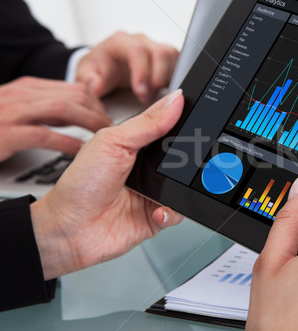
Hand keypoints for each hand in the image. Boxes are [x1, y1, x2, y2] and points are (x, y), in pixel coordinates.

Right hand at [0, 77, 111, 161]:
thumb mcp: (17, 110)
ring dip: (89, 122)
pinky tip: (80, 151)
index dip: (98, 105)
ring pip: (63, 109)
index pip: (75, 89)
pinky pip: (43, 136)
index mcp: (28, 89)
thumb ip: (46, 109)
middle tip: (110, 130)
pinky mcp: (5, 134)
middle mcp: (21, 95)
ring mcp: (12, 113)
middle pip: (74, 97)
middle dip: (98, 113)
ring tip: (102, 137)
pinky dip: (66, 143)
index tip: (107, 118)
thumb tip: (79, 113)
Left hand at [30, 89, 184, 279]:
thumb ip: (147, 123)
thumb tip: (175, 101)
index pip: (168, 124)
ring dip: (182, 186)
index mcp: (138, 142)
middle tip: (180, 160)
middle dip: (189, 157)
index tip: (196, 115)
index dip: (183, 118)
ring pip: (186, 183)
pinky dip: (172, 212)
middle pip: (183, 155)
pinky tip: (158, 210)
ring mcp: (154, 190)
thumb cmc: (81, 185)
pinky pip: (179, 211)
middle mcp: (148, 166)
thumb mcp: (113, 143)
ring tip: (165, 189)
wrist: (69, 229)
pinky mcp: (157, 215)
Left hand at [75, 32, 178, 103]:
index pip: (137, 50)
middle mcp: (140, 42)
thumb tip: (96, 85)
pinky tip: (162, 91)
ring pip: (172, 56)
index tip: (140, 91)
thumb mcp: (85, 76)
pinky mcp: (165, 58)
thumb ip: (88, 81)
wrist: (102, 69)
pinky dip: (173, 78)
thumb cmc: (97, 71)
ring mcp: (154, 48)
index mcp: (120, 42)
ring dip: (167, 79)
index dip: (142, 72)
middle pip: (161, 53)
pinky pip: (178, 63)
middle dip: (157, 78)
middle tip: (146, 97)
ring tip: (153, 94)